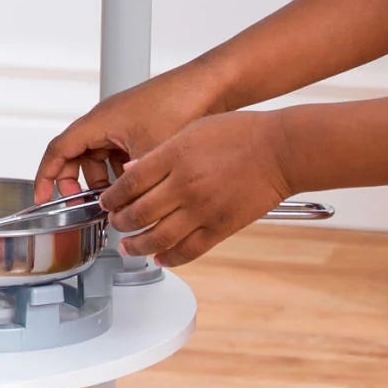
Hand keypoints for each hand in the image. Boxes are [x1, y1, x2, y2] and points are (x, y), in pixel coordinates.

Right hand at [35, 71, 221, 199]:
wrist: (209, 84)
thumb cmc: (180, 104)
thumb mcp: (150, 152)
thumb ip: (130, 182)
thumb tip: (121, 206)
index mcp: (99, 121)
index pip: (58, 149)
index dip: (46, 176)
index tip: (42, 198)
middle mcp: (106, 119)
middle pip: (76, 154)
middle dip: (76, 182)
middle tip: (86, 204)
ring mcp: (122, 121)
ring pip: (98, 155)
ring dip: (103, 177)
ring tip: (118, 197)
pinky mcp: (138, 125)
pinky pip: (117, 150)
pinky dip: (121, 169)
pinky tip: (137, 183)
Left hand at [103, 109, 293, 266]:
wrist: (281, 151)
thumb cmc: (241, 134)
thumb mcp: (192, 130)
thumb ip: (159, 152)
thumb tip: (130, 170)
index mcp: (174, 156)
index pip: (129, 183)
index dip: (111, 197)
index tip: (106, 202)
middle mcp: (184, 185)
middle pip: (138, 213)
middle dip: (119, 222)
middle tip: (115, 223)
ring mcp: (203, 209)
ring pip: (158, 237)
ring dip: (137, 245)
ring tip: (128, 246)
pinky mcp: (221, 227)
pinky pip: (189, 250)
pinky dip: (170, 258)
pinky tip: (160, 258)